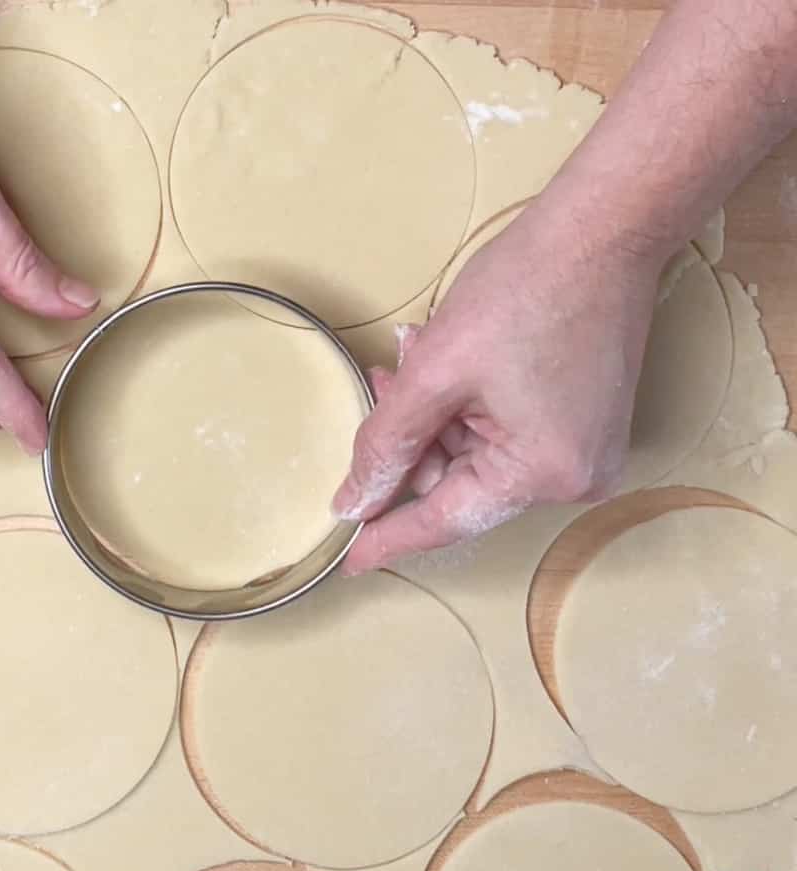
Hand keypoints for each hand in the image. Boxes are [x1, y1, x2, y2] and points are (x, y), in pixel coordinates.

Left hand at [332, 202, 665, 571]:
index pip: (443, 522)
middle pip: (458, 485)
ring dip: (435, 415)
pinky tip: (447, 362)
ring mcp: (583, 454)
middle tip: (382, 385)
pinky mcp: (582, 428)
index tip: (348, 562)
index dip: (387, 537)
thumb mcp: (434, 372)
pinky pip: (502, 438)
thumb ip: (386, 446)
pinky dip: (466, 409)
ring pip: (474, 458)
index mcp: (542, 474)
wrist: (603, 227)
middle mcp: (572, 479)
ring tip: (416, 356)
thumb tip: (354, 504)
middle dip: (412, 441)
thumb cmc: (526, 288)